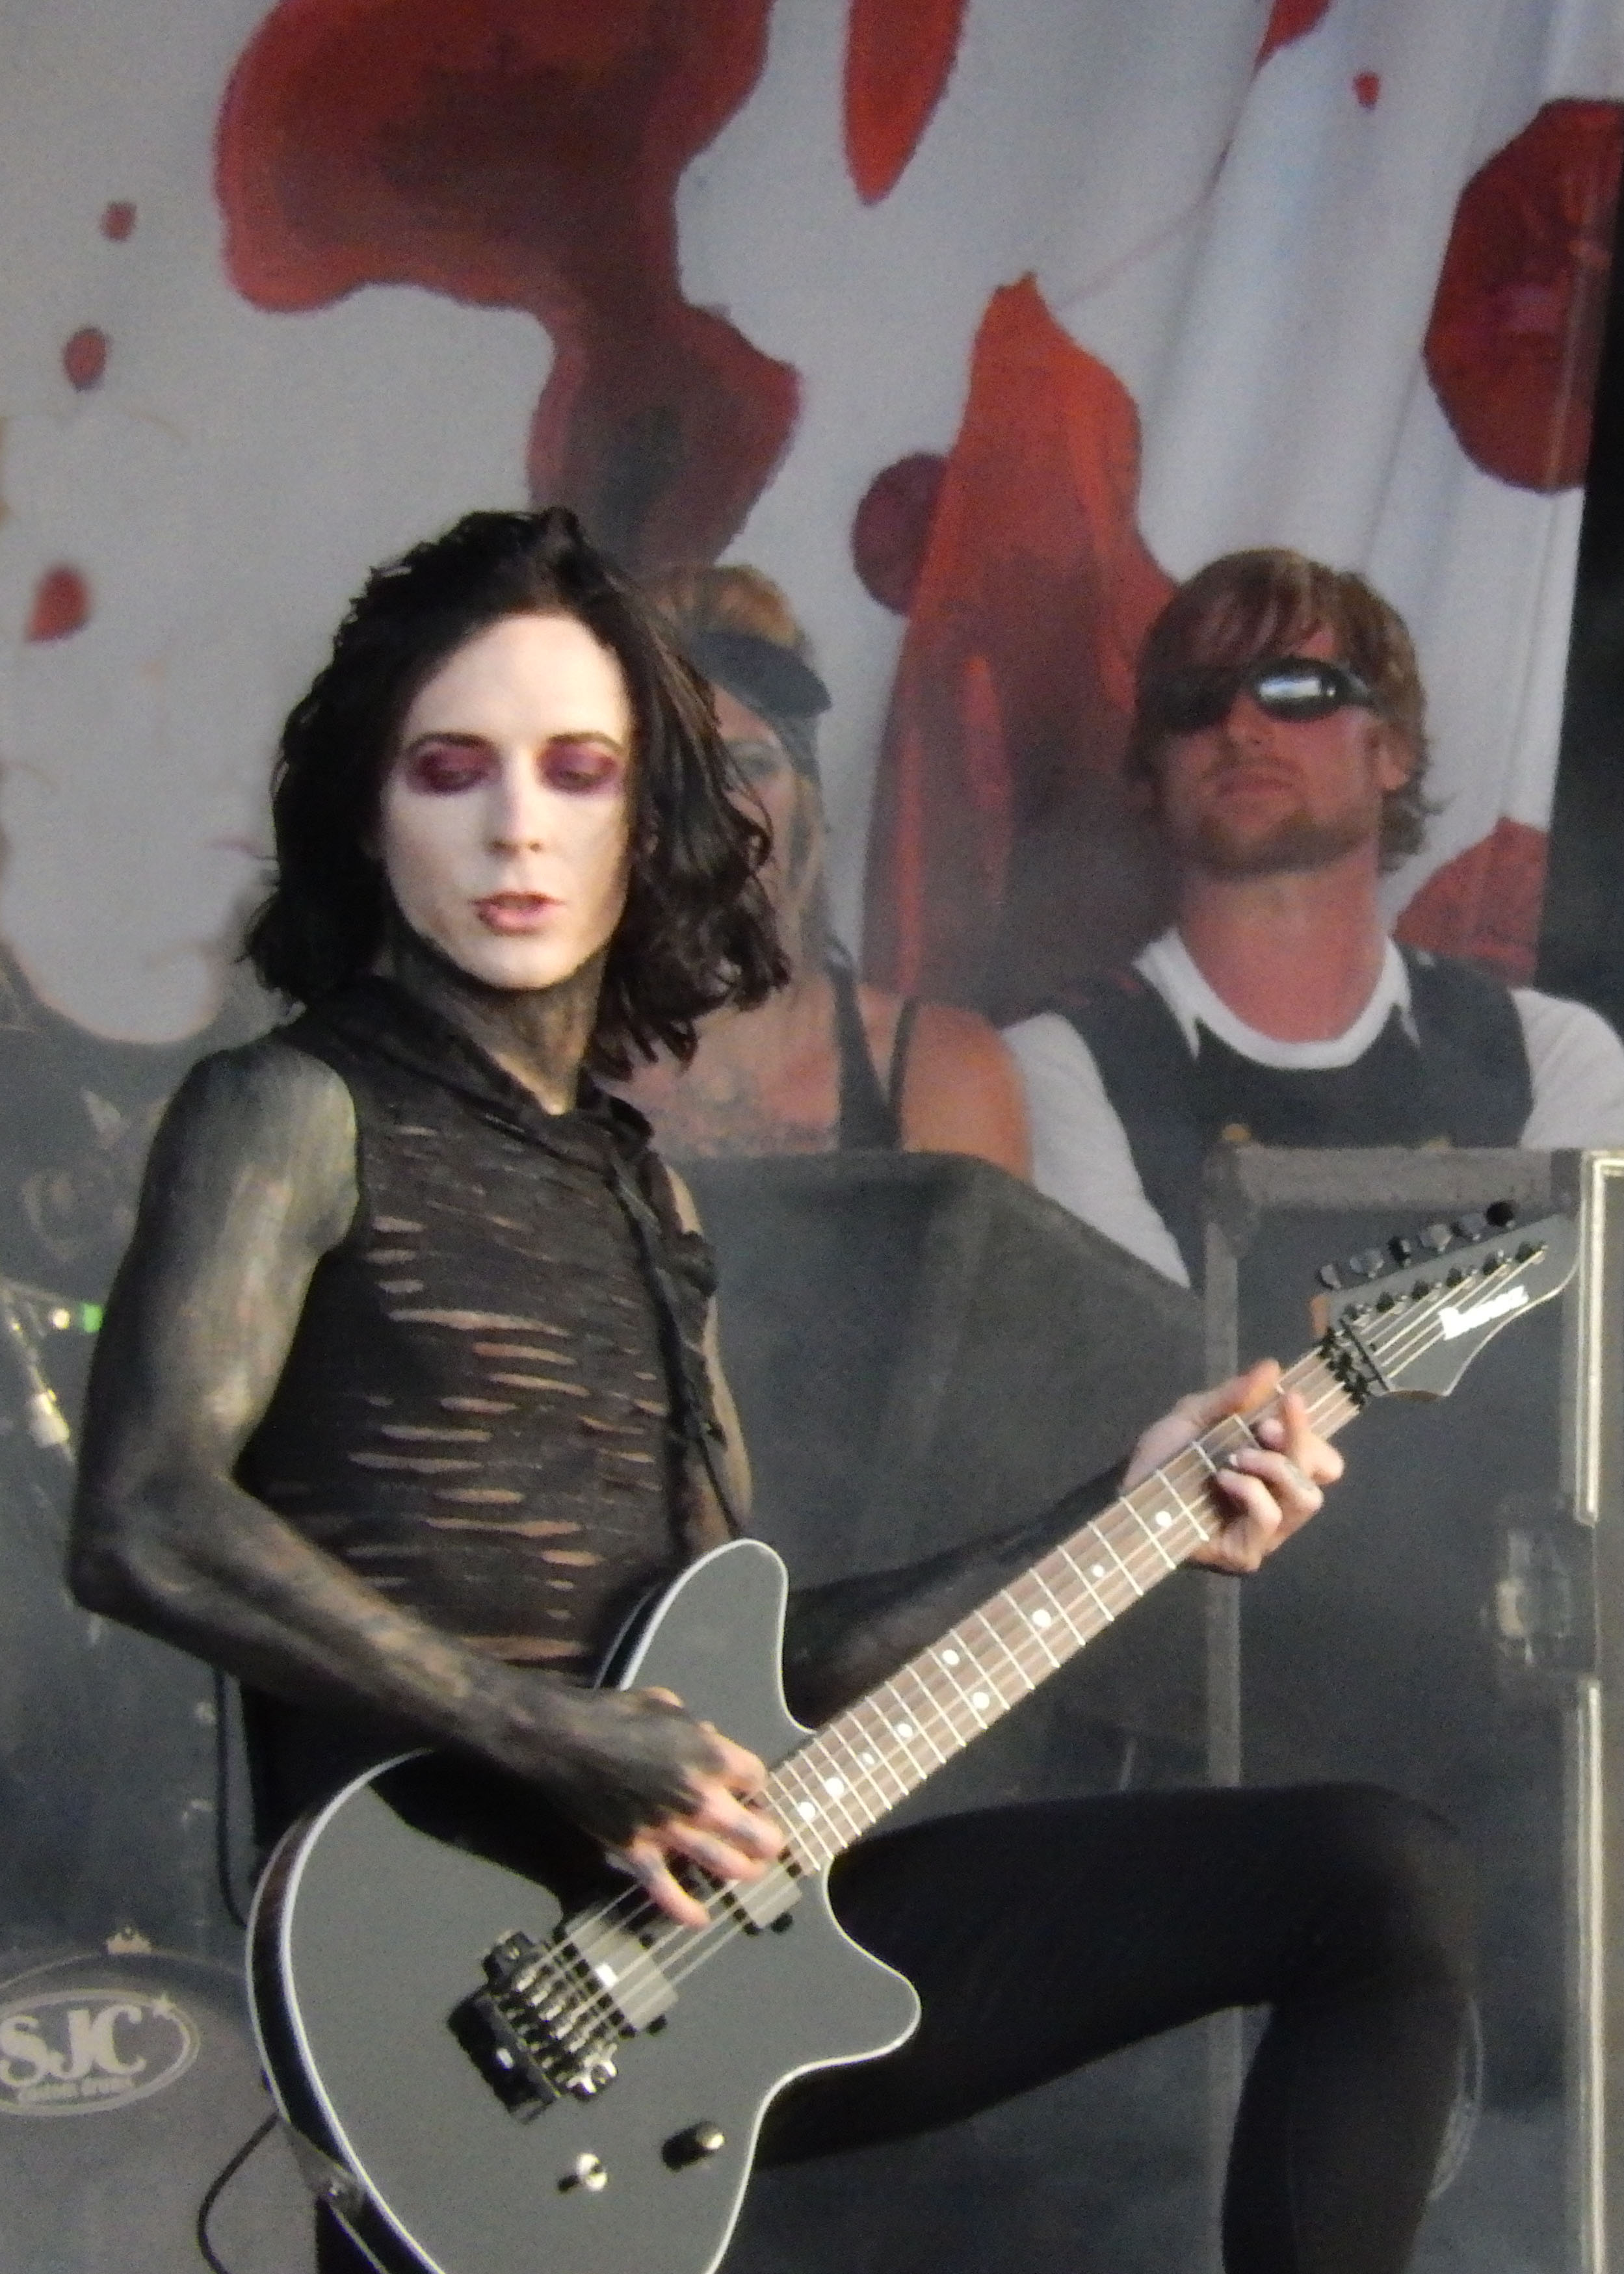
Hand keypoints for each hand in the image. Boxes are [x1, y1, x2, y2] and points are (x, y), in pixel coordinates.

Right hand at [537, 1683, 785, 1927]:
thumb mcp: (666, 1705)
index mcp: (711, 1756)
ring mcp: (669, 1830)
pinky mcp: (637, 1852)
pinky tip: (700, 1917)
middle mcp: (699, 1798)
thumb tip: (707, 1740)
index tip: (747, 1787)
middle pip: (754, 1831)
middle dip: (768, 1839)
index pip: (755, 1777)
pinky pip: (666, 1891)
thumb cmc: (614, 1713)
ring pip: (722, 1864)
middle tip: (770, 1843)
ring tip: (751, 1872)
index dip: (753, 1783)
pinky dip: (685, 1909)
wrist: (562, 1740)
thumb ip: (694, 1728)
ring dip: (743, 1871)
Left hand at [1123, 1359, 1342, 1574]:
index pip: (1325, 1459)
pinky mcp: (1244, 1552)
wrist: (1125, 1489)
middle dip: (1299, 1442)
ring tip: (1235, 1457)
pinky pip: (1269, 1518)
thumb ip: (1234, 1395)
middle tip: (1262, 1429)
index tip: (1287, 1401)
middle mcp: (1279, 1504)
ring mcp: (1265, 1534)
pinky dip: (1250, 1491)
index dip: (1311, 1430)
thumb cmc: (1165, 1456)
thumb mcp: (1196, 1415)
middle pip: (1323, 1475)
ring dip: (1275, 1467)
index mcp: (1276, 1472)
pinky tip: (1222, 1479)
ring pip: (1306, 1499)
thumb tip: (1272, 1367)